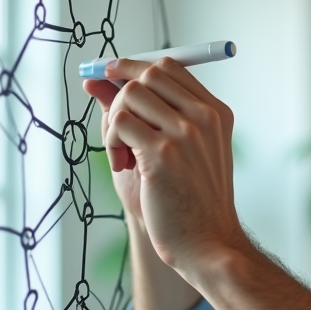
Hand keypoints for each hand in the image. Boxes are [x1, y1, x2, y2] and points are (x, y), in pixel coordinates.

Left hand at [86, 58, 246, 272]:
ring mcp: (186, 133)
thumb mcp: (176, 148)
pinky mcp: (163, 153)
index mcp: (215, 113)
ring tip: (123, 153)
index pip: (170, 67)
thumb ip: (144, 112)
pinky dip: (111, 142)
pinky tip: (123, 165)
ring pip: (130, 96)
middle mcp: (205, 117)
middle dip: (121, 94)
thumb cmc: (188, 199)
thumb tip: (94, 79)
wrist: (205, 242)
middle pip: (148, 75)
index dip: (134, 67)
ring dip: (114, 123)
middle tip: (117, 126)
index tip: (112, 77)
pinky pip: (120, 122)